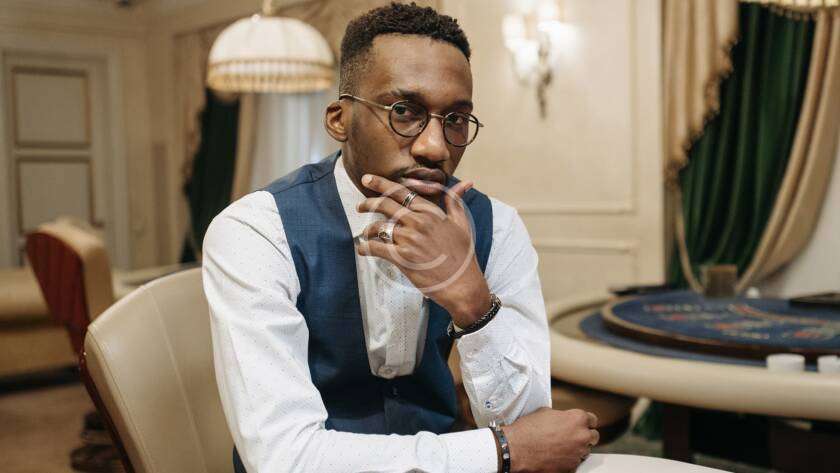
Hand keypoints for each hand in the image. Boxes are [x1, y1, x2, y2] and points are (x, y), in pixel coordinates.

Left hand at [356, 174, 491, 326]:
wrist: (462, 283)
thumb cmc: (463, 255)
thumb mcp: (462, 224)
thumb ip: (455, 202)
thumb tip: (464, 183)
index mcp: (430, 212)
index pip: (401, 192)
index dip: (381, 183)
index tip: (367, 179)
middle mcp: (417, 222)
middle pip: (385, 205)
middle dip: (368, 203)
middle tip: (360, 206)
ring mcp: (409, 240)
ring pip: (379, 227)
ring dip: (368, 230)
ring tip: (365, 234)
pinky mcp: (402, 258)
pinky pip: (377, 248)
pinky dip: (366, 248)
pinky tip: (362, 249)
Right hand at [502, 407, 598, 472]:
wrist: (516, 448)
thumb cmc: (528, 429)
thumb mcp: (545, 412)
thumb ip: (561, 416)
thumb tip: (564, 419)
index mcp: (577, 419)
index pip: (593, 420)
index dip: (585, 422)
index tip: (580, 424)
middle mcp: (581, 436)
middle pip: (593, 436)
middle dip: (584, 435)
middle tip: (572, 436)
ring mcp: (578, 453)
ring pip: (585, 451)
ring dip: (577, 448)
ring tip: (560, 447)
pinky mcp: (571, 467)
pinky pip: (575, 463)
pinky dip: (568, 460)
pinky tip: (556, 456)